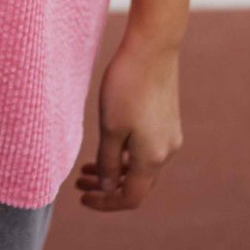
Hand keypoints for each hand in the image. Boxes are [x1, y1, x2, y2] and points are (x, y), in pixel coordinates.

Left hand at [75, 30, 183, 211]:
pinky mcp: (168, 120)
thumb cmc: (127, 85)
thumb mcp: (110, 128)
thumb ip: (108, 163)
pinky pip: (146, 149)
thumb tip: (109, 188)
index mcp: (152, 158)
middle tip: (79, 183)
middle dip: (107, 187)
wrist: (152, 47)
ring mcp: (170, 135)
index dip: (105, 203)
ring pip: (141, 166)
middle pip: (136, 184)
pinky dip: (126, 154)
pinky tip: (109, 144)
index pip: (130, 198)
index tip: (82, 197)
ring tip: (86, 167)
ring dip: (115, 170)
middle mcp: (167, 152)